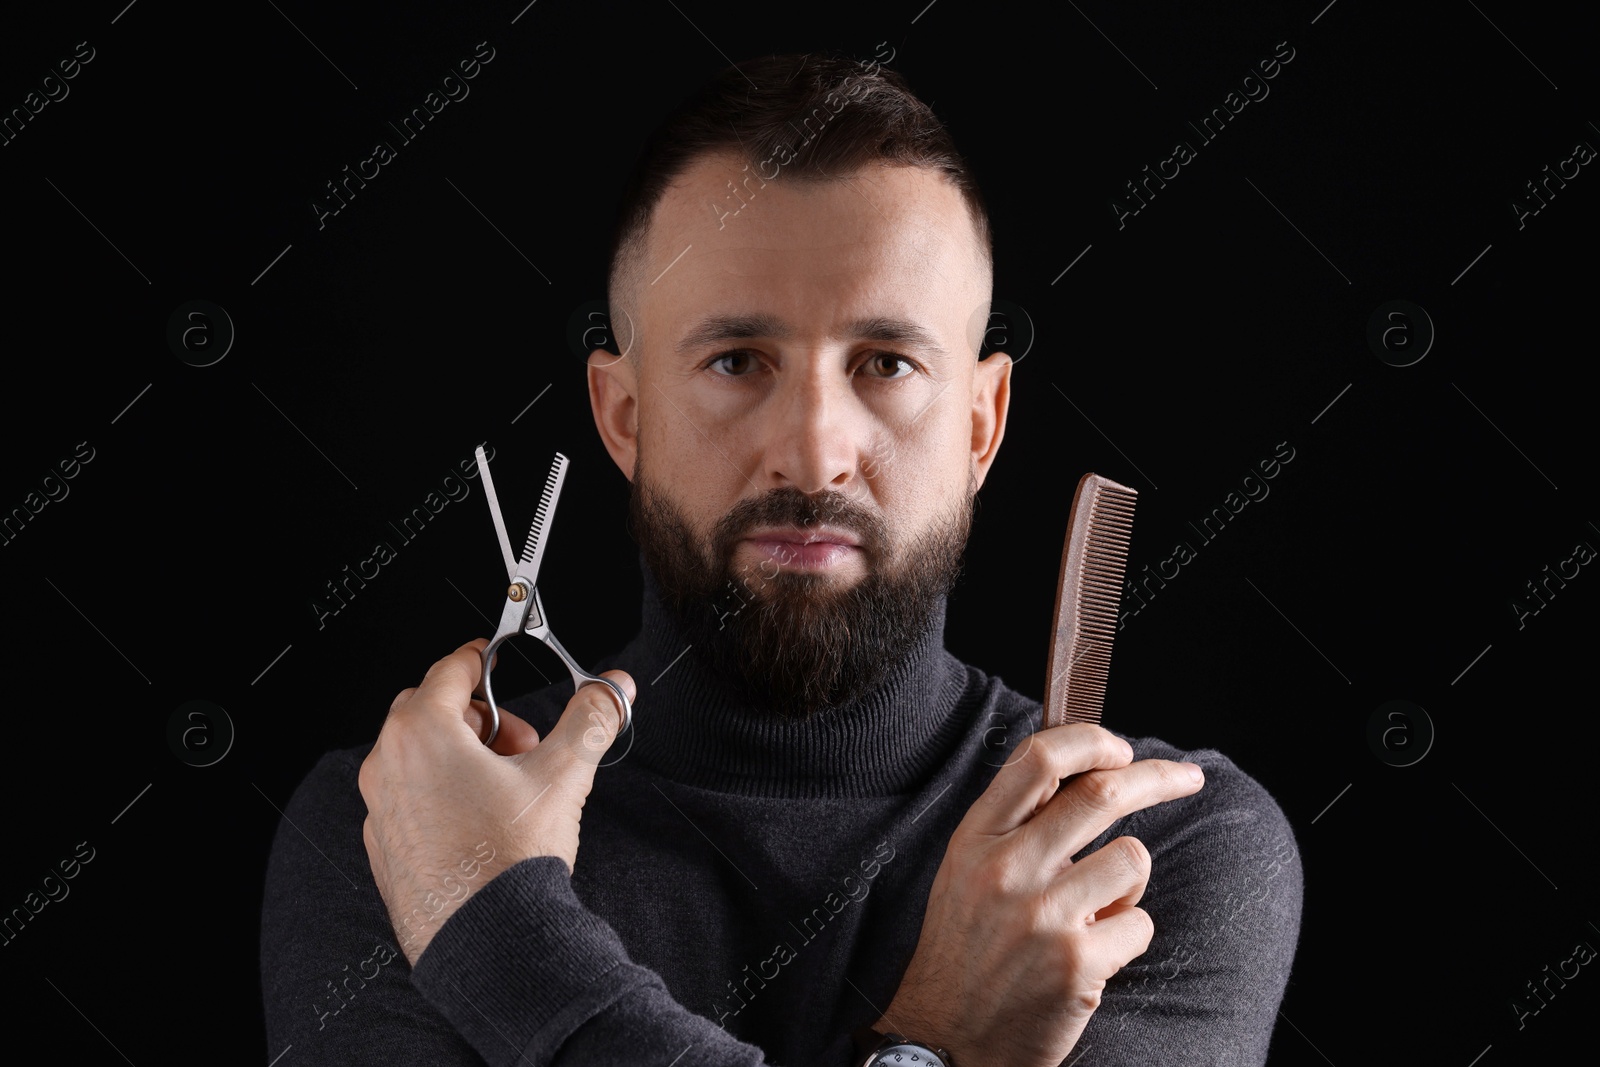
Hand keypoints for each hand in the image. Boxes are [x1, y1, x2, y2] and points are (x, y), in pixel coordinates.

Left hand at [358, 638, 633, 965]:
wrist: (487, 942)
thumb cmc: (510, 859)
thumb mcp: (562, 776)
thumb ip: (590, 719)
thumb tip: (615, 688)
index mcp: (422, 733)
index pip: (450, 669)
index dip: (483, 658)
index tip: (498, 658)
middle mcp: (388, 765)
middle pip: (431, 711)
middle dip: (481, 716)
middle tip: (522, 744)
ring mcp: (380, 810)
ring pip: (419, 758)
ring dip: (462, 756)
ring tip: (508, 788)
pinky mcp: (384, 848)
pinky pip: (410, 799)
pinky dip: (441, 795)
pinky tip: (482, 823)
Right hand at [871, 724, 1202, 1066]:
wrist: (945, 1039)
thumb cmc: (967, 949)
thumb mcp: (967, 871)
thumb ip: (1014, 825)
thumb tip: (1086, 774)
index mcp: (976, 839)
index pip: (1039, 759)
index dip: (1091, 740)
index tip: (1121, 748)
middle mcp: (1007, 869)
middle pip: (1102, 793)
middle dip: (1158, 777)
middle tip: (1188, 777)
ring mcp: (1043, 915)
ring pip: (1132, 858)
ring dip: (1129, 883)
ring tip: (1095, 912)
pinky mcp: (1076, 963)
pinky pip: (1140, 924)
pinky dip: (1126, 938)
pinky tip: (1091, 957)